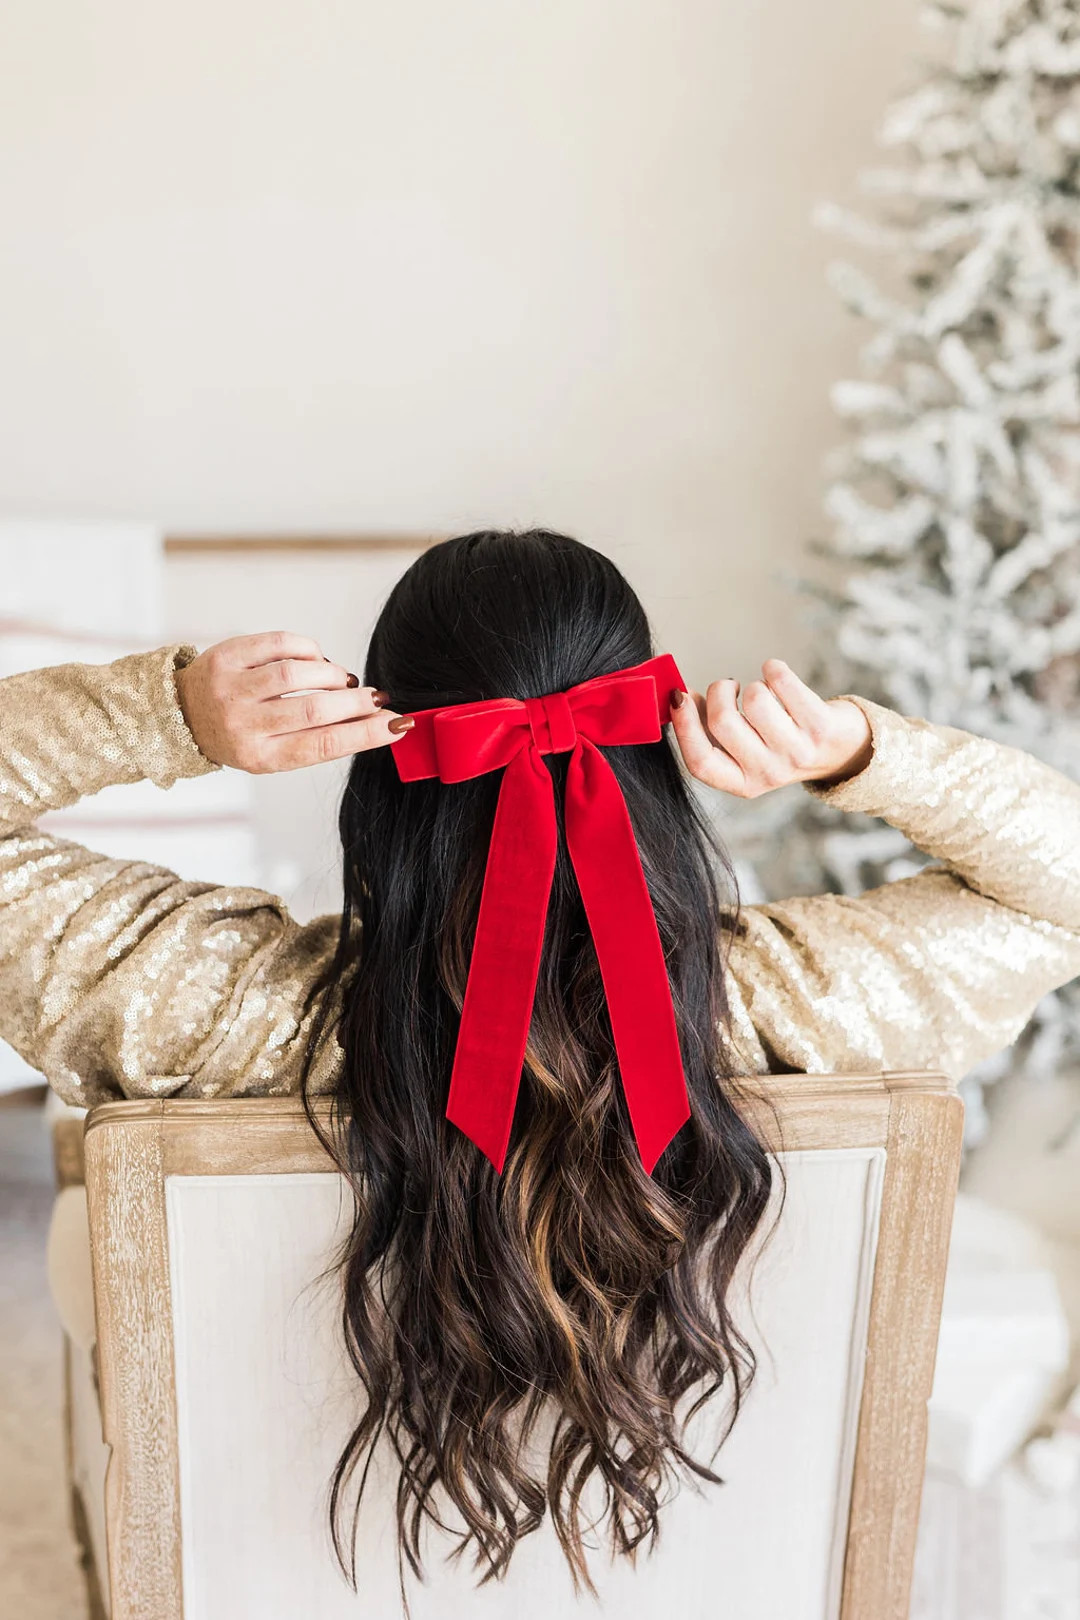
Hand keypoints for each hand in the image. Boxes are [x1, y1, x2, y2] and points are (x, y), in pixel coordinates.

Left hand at [175, 631, 410, 772]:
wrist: (181, 715)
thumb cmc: (241, 735)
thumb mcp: (273, 752)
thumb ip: (315, 739)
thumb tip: (375, 721)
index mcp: (259, 756)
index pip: (321, 746)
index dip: (365, 735)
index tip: (397, 725)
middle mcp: (242, 724)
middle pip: (314, 710)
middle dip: (356, 703)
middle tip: (378, 699)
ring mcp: (231, 688)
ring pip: (297, 673)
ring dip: (332, 675)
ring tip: (343, 681)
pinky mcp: (226, 656)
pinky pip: (280, 644)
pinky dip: (309, 651)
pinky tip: (316, 661)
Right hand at [669, 659, 872, 797]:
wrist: (844, 750)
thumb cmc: (781, 742)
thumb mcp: (745, 752)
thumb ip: (712, 733)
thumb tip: (680, 698)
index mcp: (743, 784)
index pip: (700, 762)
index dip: (685, 725)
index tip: (679, 696)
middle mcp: (769, 773)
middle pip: (723, 722)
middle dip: (718, 691)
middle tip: (728, 687)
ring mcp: (797, 752)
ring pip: (754, 698)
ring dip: (752, 684)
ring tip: (761, 691)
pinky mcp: (820, 727)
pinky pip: (782, 681)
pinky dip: (773, 668)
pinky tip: (777, 676)